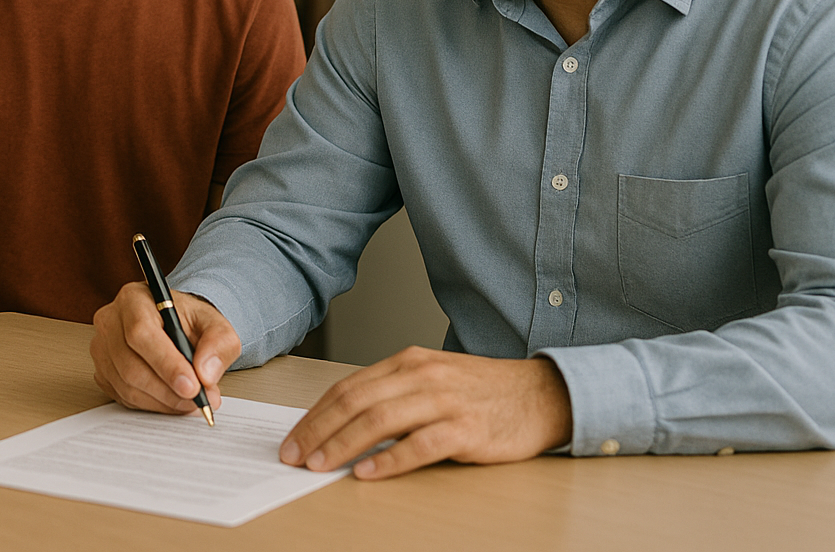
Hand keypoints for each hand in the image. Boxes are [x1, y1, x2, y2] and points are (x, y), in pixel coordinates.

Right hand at [91, 281, 241, 414]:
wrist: (175, 325)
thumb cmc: (188, 320)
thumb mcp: (214, 323)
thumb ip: (219, 343)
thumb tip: (206, 373)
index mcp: (134, 299)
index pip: (141, 334)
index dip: (166, 364)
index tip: (192, 386)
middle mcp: (111, 321)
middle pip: (131, 365)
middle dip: (168, 390)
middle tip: (198, 400)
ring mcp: (101, 348)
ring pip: (127, 385)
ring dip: (162, 401)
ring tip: (190, 402)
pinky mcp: (101, 371)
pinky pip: (123, 396)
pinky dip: (151, 405)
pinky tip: (171, 400)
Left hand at [278, 346, 572, 478]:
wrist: (541, 394)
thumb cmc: (481, 391)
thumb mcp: (431, 379)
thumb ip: (391, 393)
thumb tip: (342, 422)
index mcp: (407, 361)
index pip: (348, 387)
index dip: (315, 414)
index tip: (294, 438)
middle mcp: (422, 375)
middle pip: (356, 402)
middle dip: (319, 430)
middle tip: (295, 455)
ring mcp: (445, 400)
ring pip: (381, 420)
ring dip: (344, 444)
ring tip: (320, 464)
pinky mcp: (467, 429)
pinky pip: (420, 445)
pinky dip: (390, 460)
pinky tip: (368, 473)